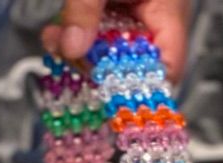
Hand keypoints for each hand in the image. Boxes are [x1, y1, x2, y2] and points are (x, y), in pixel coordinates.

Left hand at [42, 0, 191, 82]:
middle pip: (132, 65)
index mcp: (169, 12)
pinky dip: (78, 33)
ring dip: (80, 49)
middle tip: (65, 52)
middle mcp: (157, 18)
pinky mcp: (117, 8)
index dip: (140, 90)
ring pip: (110, 49)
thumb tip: (70, 47)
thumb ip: (84, 9)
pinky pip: (100, 32)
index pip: (166, 70)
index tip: (107, 94)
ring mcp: (137, 14)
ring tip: (54, 38)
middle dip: (94, 64)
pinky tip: (58, 32)